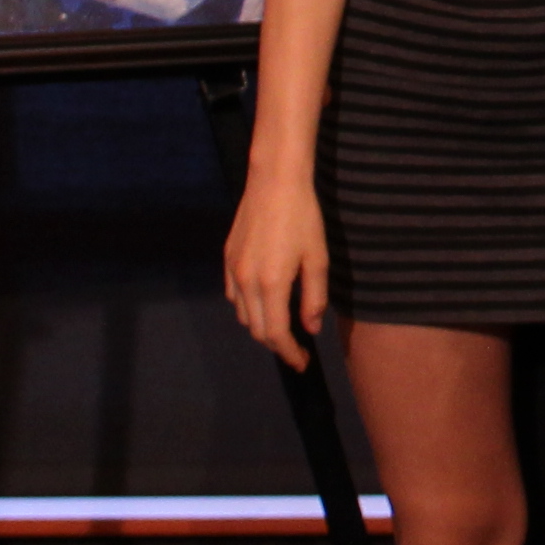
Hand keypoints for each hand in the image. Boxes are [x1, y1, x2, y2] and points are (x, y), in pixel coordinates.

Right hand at [223, 176, 327, 372]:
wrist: (274, 182)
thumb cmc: (304, 217)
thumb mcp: (317, 258)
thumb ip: (314, 297)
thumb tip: (311, 329)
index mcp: (272, 284)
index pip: (277, 334)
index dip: (289, 353)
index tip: (303, 363)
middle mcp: (246, 282)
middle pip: (257, 329)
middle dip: (277, 345)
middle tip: (297, 349)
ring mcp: (233, 270)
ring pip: (243, 315)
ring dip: (262, 326)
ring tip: (283, 326)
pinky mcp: (227, 258)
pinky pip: (234, 296)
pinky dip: (248, 308)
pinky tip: (264, 302)